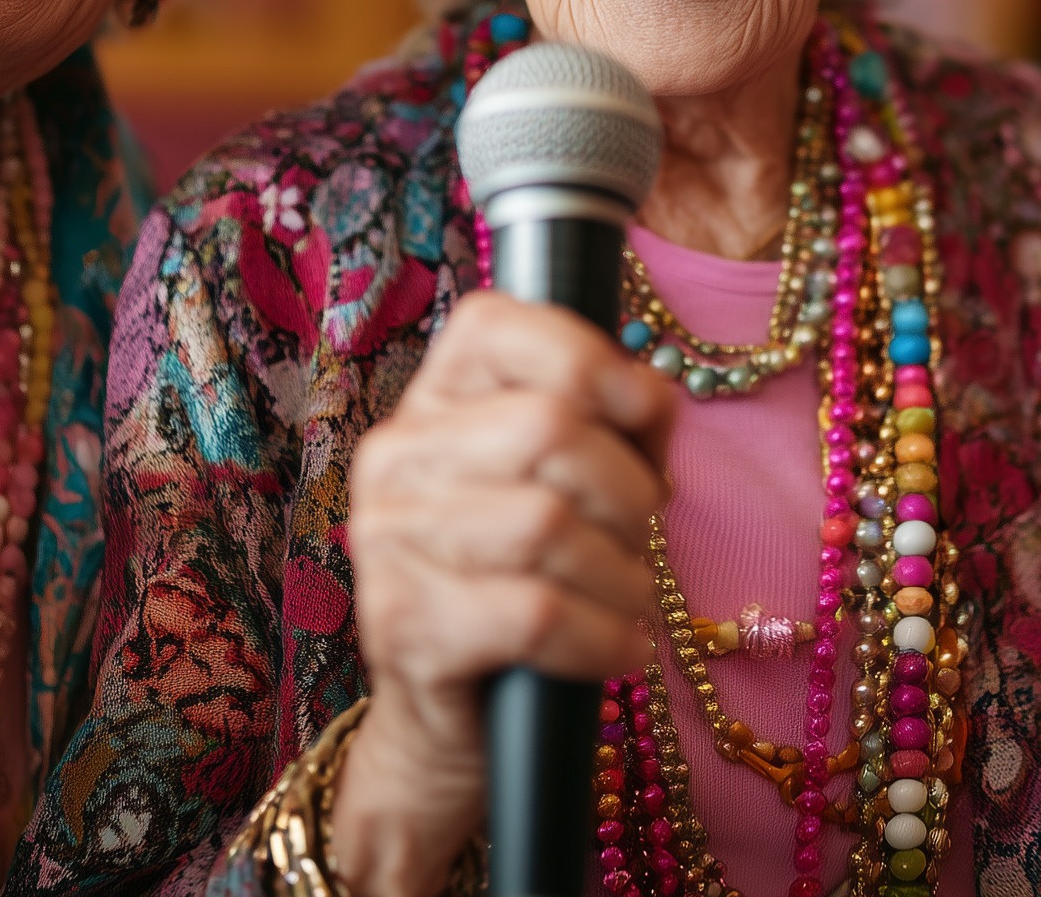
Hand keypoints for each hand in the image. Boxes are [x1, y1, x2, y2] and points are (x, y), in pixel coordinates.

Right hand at [335, 291, 674, 896]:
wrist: (453, 715)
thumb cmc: (529, 575)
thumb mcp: (568, 480)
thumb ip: (610, 418)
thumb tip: (652, 396)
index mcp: (431, 398)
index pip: (496, 324)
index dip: (593, 358)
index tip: (644, 416)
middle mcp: (394, 455)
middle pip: (546, 427)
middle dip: (627, 488)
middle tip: (642, 534)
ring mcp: (388, 539)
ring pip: (547, 526)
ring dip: (623, 573)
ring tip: (630, 597)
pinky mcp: (403, 625)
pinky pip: (537, 613)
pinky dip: (604, 635)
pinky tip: (620, 647)